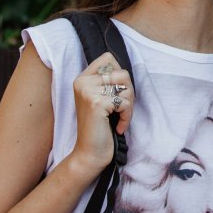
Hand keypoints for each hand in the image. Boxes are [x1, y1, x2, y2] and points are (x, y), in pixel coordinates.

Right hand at [71, 52, 133, 173]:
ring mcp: (88, 92)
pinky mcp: (97, 103)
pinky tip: (119, 127)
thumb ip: (108, 82)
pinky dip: (127, 116)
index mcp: (82, 78)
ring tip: (121, 118)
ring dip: (129, 105)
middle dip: (129, 92)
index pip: (108, 58)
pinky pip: (126, 102)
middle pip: (122, 73)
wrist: (89, 154)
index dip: (120, 74)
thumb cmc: (100, 127)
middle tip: (123, 109)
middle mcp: (83, 82)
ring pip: (126, 86)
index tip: (118, 93)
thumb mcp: (101, 99)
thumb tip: (125, 70)